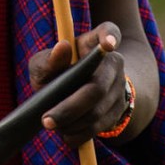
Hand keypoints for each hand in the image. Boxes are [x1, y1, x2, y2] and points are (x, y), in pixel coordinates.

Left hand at [27, 22, 125, 146]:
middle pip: (97, 87)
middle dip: (70, 107)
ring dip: (72, 123)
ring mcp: (119, 88)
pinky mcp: (119, 111)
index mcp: (95, 42)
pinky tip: (65, 134)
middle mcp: (113, 63)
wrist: (77, 92)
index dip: (110, 36)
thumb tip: (62, 48)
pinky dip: (80, 134)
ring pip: (98, 111)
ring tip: (50, 125)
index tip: (109, 44)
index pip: (109, 31)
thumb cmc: (57, 72)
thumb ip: (48, 58)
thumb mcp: (46, 62)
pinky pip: (100, 127)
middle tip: (45, 120)